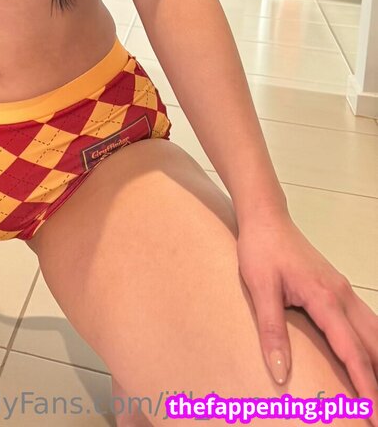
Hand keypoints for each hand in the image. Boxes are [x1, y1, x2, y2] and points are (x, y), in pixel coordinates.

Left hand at [236, 212, 377, 425]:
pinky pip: (366, 321)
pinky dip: (373, 344)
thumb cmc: (261, 249)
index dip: (365, 386)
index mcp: (325, 299)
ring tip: (376, 392)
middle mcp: (343, 296)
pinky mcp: (339, 289)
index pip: (353, 352)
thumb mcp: (260, 288)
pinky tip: (371, 358)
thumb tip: (280, 372)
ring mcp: (344, 291)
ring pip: (375, 332)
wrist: (266, 218)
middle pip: (373, 345)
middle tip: (377, 413)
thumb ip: (271, 330)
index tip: (373, 414)